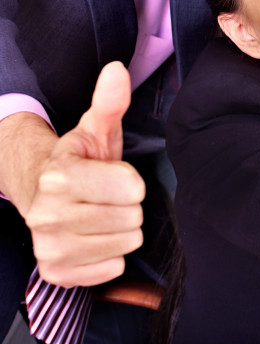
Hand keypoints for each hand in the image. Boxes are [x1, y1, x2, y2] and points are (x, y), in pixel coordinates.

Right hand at [23, 63, 144, 286]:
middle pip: (131, 218)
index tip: (114, 174)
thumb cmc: (81, 160)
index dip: (131, 181)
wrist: (43, 192)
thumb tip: (117, 71)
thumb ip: (110, 102)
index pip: (131, 188)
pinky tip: (94, 237)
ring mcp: (48, 247)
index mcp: (59, 177)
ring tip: (101, 213)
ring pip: (124, 244)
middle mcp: (47, 215)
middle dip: (128, 206)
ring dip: (121, 230)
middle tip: (108, 196)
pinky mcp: (55, 273)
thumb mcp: (97, 129)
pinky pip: (111, 268)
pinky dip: (110, 255)